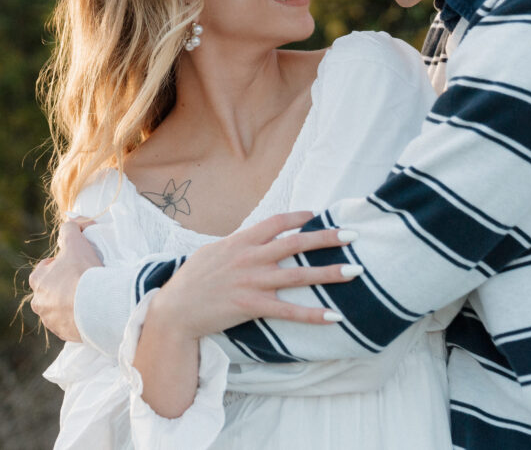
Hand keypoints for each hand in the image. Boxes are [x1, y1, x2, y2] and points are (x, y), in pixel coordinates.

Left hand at [28, 217, 100, 341]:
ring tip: (88, 299)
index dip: (59, 265)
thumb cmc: (82, 272)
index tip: (73, 265)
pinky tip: (90, 313)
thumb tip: (72, 223)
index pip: (43, 270)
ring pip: (58, 309)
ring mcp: (50, 321)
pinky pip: (69, 325)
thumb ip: (70, 229)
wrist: (97, 306)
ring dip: (69, 305)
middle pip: (50, 291)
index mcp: (37, 280)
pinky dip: (77, 319)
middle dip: (62, 287)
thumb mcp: (75, 242)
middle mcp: (39, 303)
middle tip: (82, 282)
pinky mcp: (63, 334)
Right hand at [148, 211, 360, 339]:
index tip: (319, 215)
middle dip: (327, 238)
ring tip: (356, 271)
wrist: (175, 309)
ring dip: (330, 273)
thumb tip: (251, 238)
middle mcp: (250, 258)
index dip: (299, 217)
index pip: (276, 222)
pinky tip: (335, 316)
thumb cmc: (192, 281)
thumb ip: (236, 244)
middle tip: (353, 235)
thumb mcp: (212, 252)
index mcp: (240, 241)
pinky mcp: (252, 306)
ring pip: (299, 274)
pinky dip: (314, 314)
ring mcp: (252, 282)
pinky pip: (290, 310)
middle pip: (296, 243)